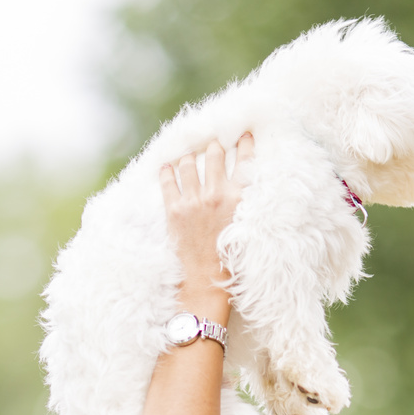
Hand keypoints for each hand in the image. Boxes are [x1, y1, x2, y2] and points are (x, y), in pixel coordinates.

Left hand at [159, 133, 254, 322]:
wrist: (207, 280)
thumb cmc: (231, 258)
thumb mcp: (246, 226)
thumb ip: (244, 202)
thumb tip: (241, 186)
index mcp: (238, 197)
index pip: (245, 160)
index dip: (245, 143)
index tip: (243, 134)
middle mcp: (216, 194)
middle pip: (214, 155)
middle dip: (214, 146)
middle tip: (213, 143)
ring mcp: (193, 201)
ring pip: (189, 164)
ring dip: (189, 157)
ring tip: (189, 155)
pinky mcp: (174, 210)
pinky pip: (168, 182)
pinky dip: (166, 172)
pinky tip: (166, 166)